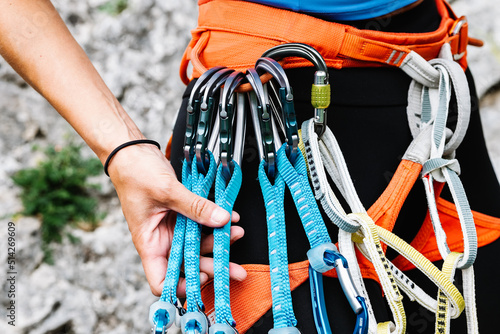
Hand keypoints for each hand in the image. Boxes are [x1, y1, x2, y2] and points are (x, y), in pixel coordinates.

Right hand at [107, 143, 246, 295]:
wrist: (132, 151)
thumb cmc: (135, 173)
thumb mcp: (166, 190)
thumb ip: (195, 206)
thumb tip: (221, 219)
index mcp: (149, 243)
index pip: (162, 280)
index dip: (182, 286)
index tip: (203, 276)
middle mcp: (162, 240)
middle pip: (188, 265)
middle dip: (213, 267)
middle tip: (235, 270)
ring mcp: (173, 228)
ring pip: (199, 244)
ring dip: (218, 242)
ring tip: (236, 233)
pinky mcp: (182, 215)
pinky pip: (202, 224)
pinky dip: (216, 223)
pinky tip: (230, 218)